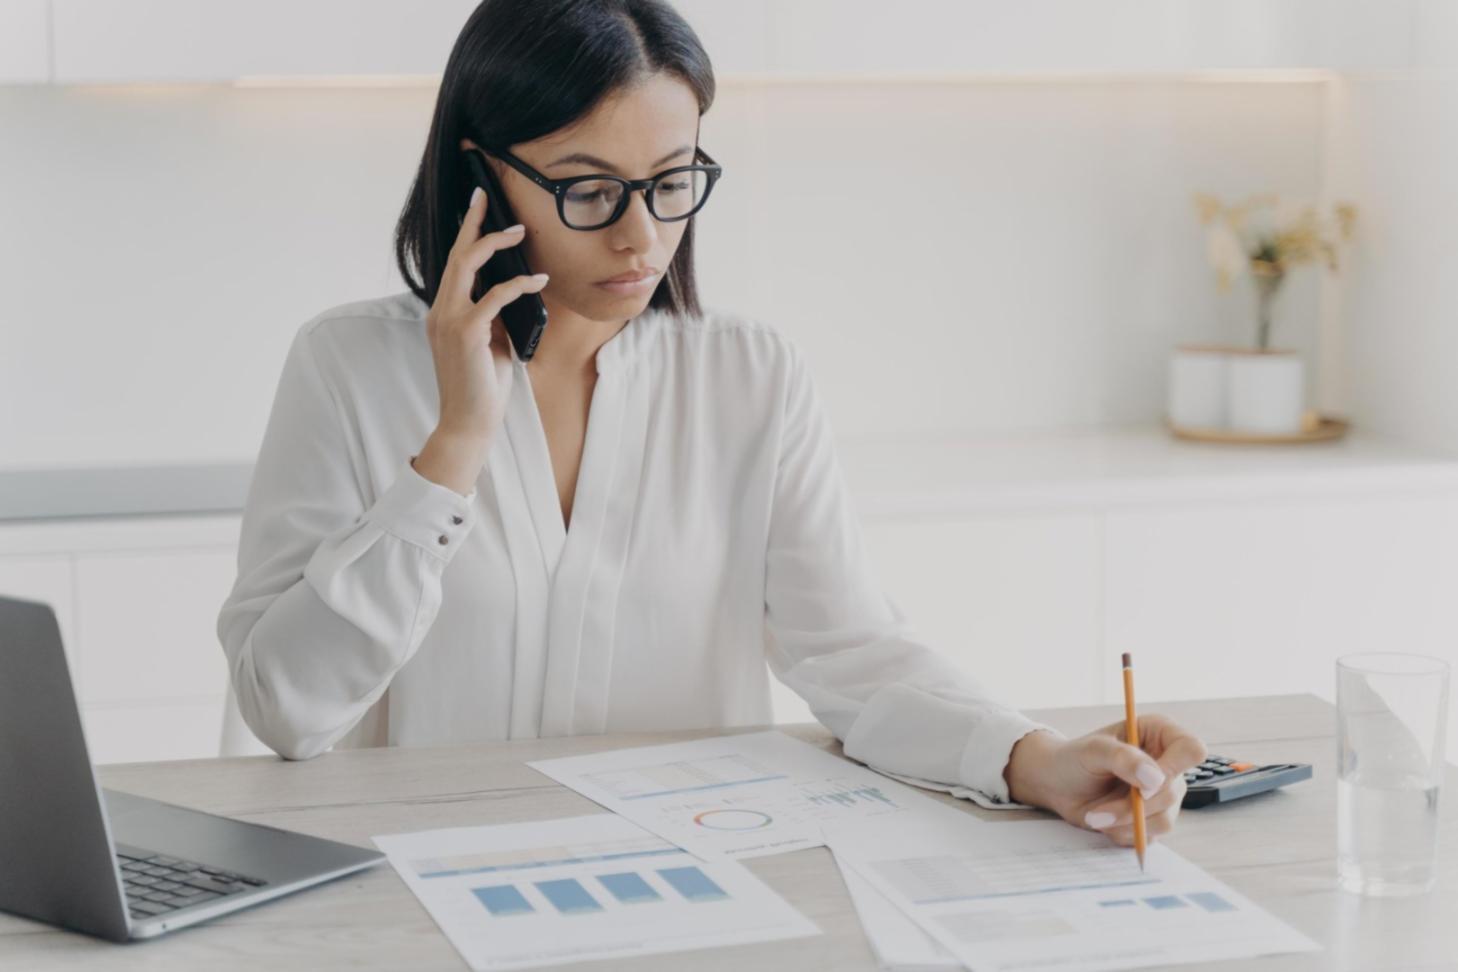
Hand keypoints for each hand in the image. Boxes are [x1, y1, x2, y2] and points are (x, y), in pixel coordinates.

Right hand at [425, 184, 548, 443]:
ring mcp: (449, 320)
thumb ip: (495, 317)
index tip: (477, 207)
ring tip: (519, 231)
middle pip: (456, 255)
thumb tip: (515, 293)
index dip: (465, 234)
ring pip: (467, 266)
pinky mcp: (465, 333)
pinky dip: (517, 284)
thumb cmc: (482, 387)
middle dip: (474, 224)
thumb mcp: (491, 344)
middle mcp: (441, 311)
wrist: (468, 422)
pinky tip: (538, 280)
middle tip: (487, 198)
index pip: (454, 265)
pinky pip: (494, 296)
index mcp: (444, 313)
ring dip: (494, 244)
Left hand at [1004, 714, 1207, 846]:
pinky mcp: (1153, 818)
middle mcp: (1167, 764)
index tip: (1142, 786)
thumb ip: (1123, 758)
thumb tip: (1155, 777)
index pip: (1192, 750)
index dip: (1172, 770)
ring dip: (1126, 823)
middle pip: (1175, 792)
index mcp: (1159, 734)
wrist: (1057, 785)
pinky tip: (1104, 821)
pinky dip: (1124, 834)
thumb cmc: (1074, 759)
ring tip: (1095, 816)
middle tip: (1098, 812)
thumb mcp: (1092, 751)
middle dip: (1133, 807)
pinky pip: (1151, 836)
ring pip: (1165, 819)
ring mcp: (1163, 794)